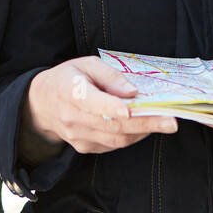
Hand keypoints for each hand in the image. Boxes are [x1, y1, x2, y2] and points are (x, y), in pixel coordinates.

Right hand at [24, 56, 176, 155]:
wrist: (42, 105)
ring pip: (116, 138)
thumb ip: (110, 76)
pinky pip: (113, 144)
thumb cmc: (69, 78)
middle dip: (145, 124)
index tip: (131, 108)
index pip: (90, 101)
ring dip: (143, 131)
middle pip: (111, 124)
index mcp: (70, 91)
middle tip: (171, 122)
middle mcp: (72, 117)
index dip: (111, 106)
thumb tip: (133, 92)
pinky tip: (144, 127)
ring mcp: (78, 136)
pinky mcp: (85, 147)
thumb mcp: (86, 64)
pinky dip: (132, 136)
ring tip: (164, 123)